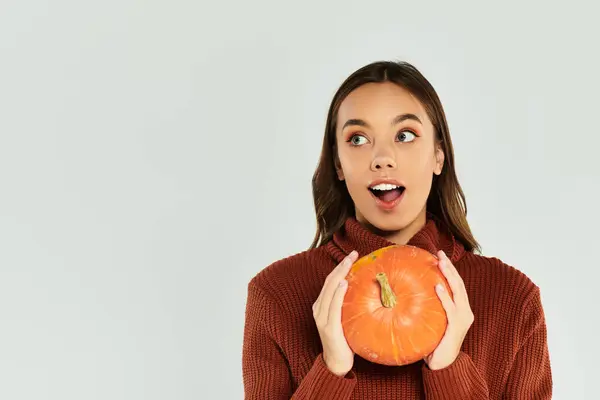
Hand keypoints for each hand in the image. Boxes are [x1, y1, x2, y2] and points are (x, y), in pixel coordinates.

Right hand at [312, 250, 358, 376]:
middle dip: (341, 266)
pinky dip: (337, 293)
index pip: (331, 281)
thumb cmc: (344, 340)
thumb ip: (350, 305)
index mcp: (322, 305)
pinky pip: (333, 306)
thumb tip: (369, 291)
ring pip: (329, 290)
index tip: (353, 255)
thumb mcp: (346, 319)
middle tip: (353, 254)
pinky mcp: (328, 327)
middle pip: (329, 281)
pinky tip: (343, 283)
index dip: (340, 266)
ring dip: (339, 274)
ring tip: (349, 262)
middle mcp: (319, 308)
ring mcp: (322, 317)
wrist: (336, 363)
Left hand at [423, 250, 474, 369]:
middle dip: (450, 267)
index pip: (456, 285)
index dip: (449, 269)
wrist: (442, 364)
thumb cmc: (434, 342)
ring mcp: (463, 319)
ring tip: (441, 263)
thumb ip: (428, 307)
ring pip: (458, 292)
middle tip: (439, 253)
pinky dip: (445, 297)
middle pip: (459, 284)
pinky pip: (451, 309)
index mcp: (461, 309)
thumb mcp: (432, 320)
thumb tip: (408, 291)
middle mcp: (465, 312)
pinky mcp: (456, 328)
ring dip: (449, 276)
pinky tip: (438, 287)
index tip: (439, 256)